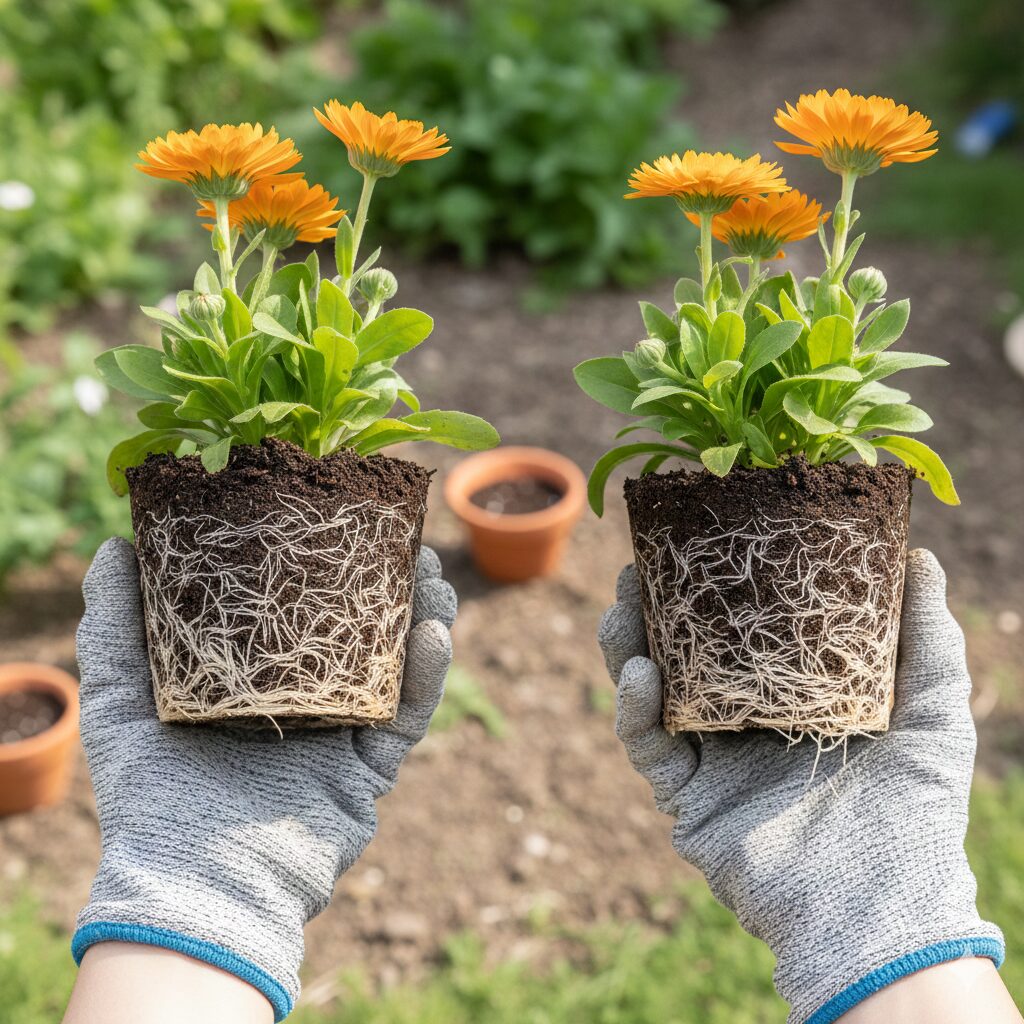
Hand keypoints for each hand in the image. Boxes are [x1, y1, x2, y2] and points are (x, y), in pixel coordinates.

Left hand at [73, 537, 454, 1021]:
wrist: (195, 884)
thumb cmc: (151, 794)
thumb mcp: (120, 697)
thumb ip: (113, 624)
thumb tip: (113, 547)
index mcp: (255, 680)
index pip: (300, 607)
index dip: (326, 563)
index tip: (342, 519)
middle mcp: (304, 702)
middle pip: (360, 629)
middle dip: (389, 584)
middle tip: (408, 542)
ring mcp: (341, 735)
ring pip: (397, 665)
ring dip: (423, 617)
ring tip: (432, 577)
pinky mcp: (369, 770)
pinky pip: (408, 716)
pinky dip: (428, 676)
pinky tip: (435, 633)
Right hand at [598, 549, 1003, 1023]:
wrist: (883, 907)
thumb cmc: (917, 811)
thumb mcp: (935, 712)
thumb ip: (928, 638)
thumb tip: (921, 556)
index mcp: (791, 699)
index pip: (738, 632)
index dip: (714, 590)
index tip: (699, 544)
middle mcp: (743, 724)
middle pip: (683, 655)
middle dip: (654, 611)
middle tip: (638, 568)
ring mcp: (711, 760)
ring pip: (651, 693)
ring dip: (627, 647)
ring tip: (623, 606)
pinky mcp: (687, 799)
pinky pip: (648, 745)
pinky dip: (634, 707)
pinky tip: (639, 671)